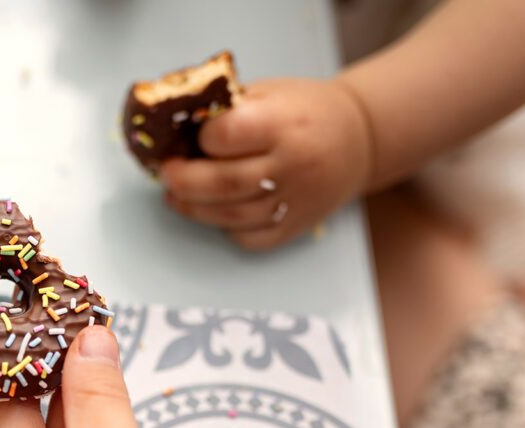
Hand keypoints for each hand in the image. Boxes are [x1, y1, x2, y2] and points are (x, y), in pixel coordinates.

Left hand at [161, 78, 371, 249]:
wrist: (358, 140)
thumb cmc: (306, 112)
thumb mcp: (271, 92)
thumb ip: (228, 109)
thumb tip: (176, 130)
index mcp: (285, 123)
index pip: (227, 135)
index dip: (202, 138)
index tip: (194, 138)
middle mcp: (293, 165)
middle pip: (223, 182)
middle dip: (183, 180)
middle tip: (166, 174)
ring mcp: (295, 200)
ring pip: (230, 215)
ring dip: (193, 208)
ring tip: (175, 196)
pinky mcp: (296, 227)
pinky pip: (250, 238)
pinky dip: (225, 228)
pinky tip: (215, 213)